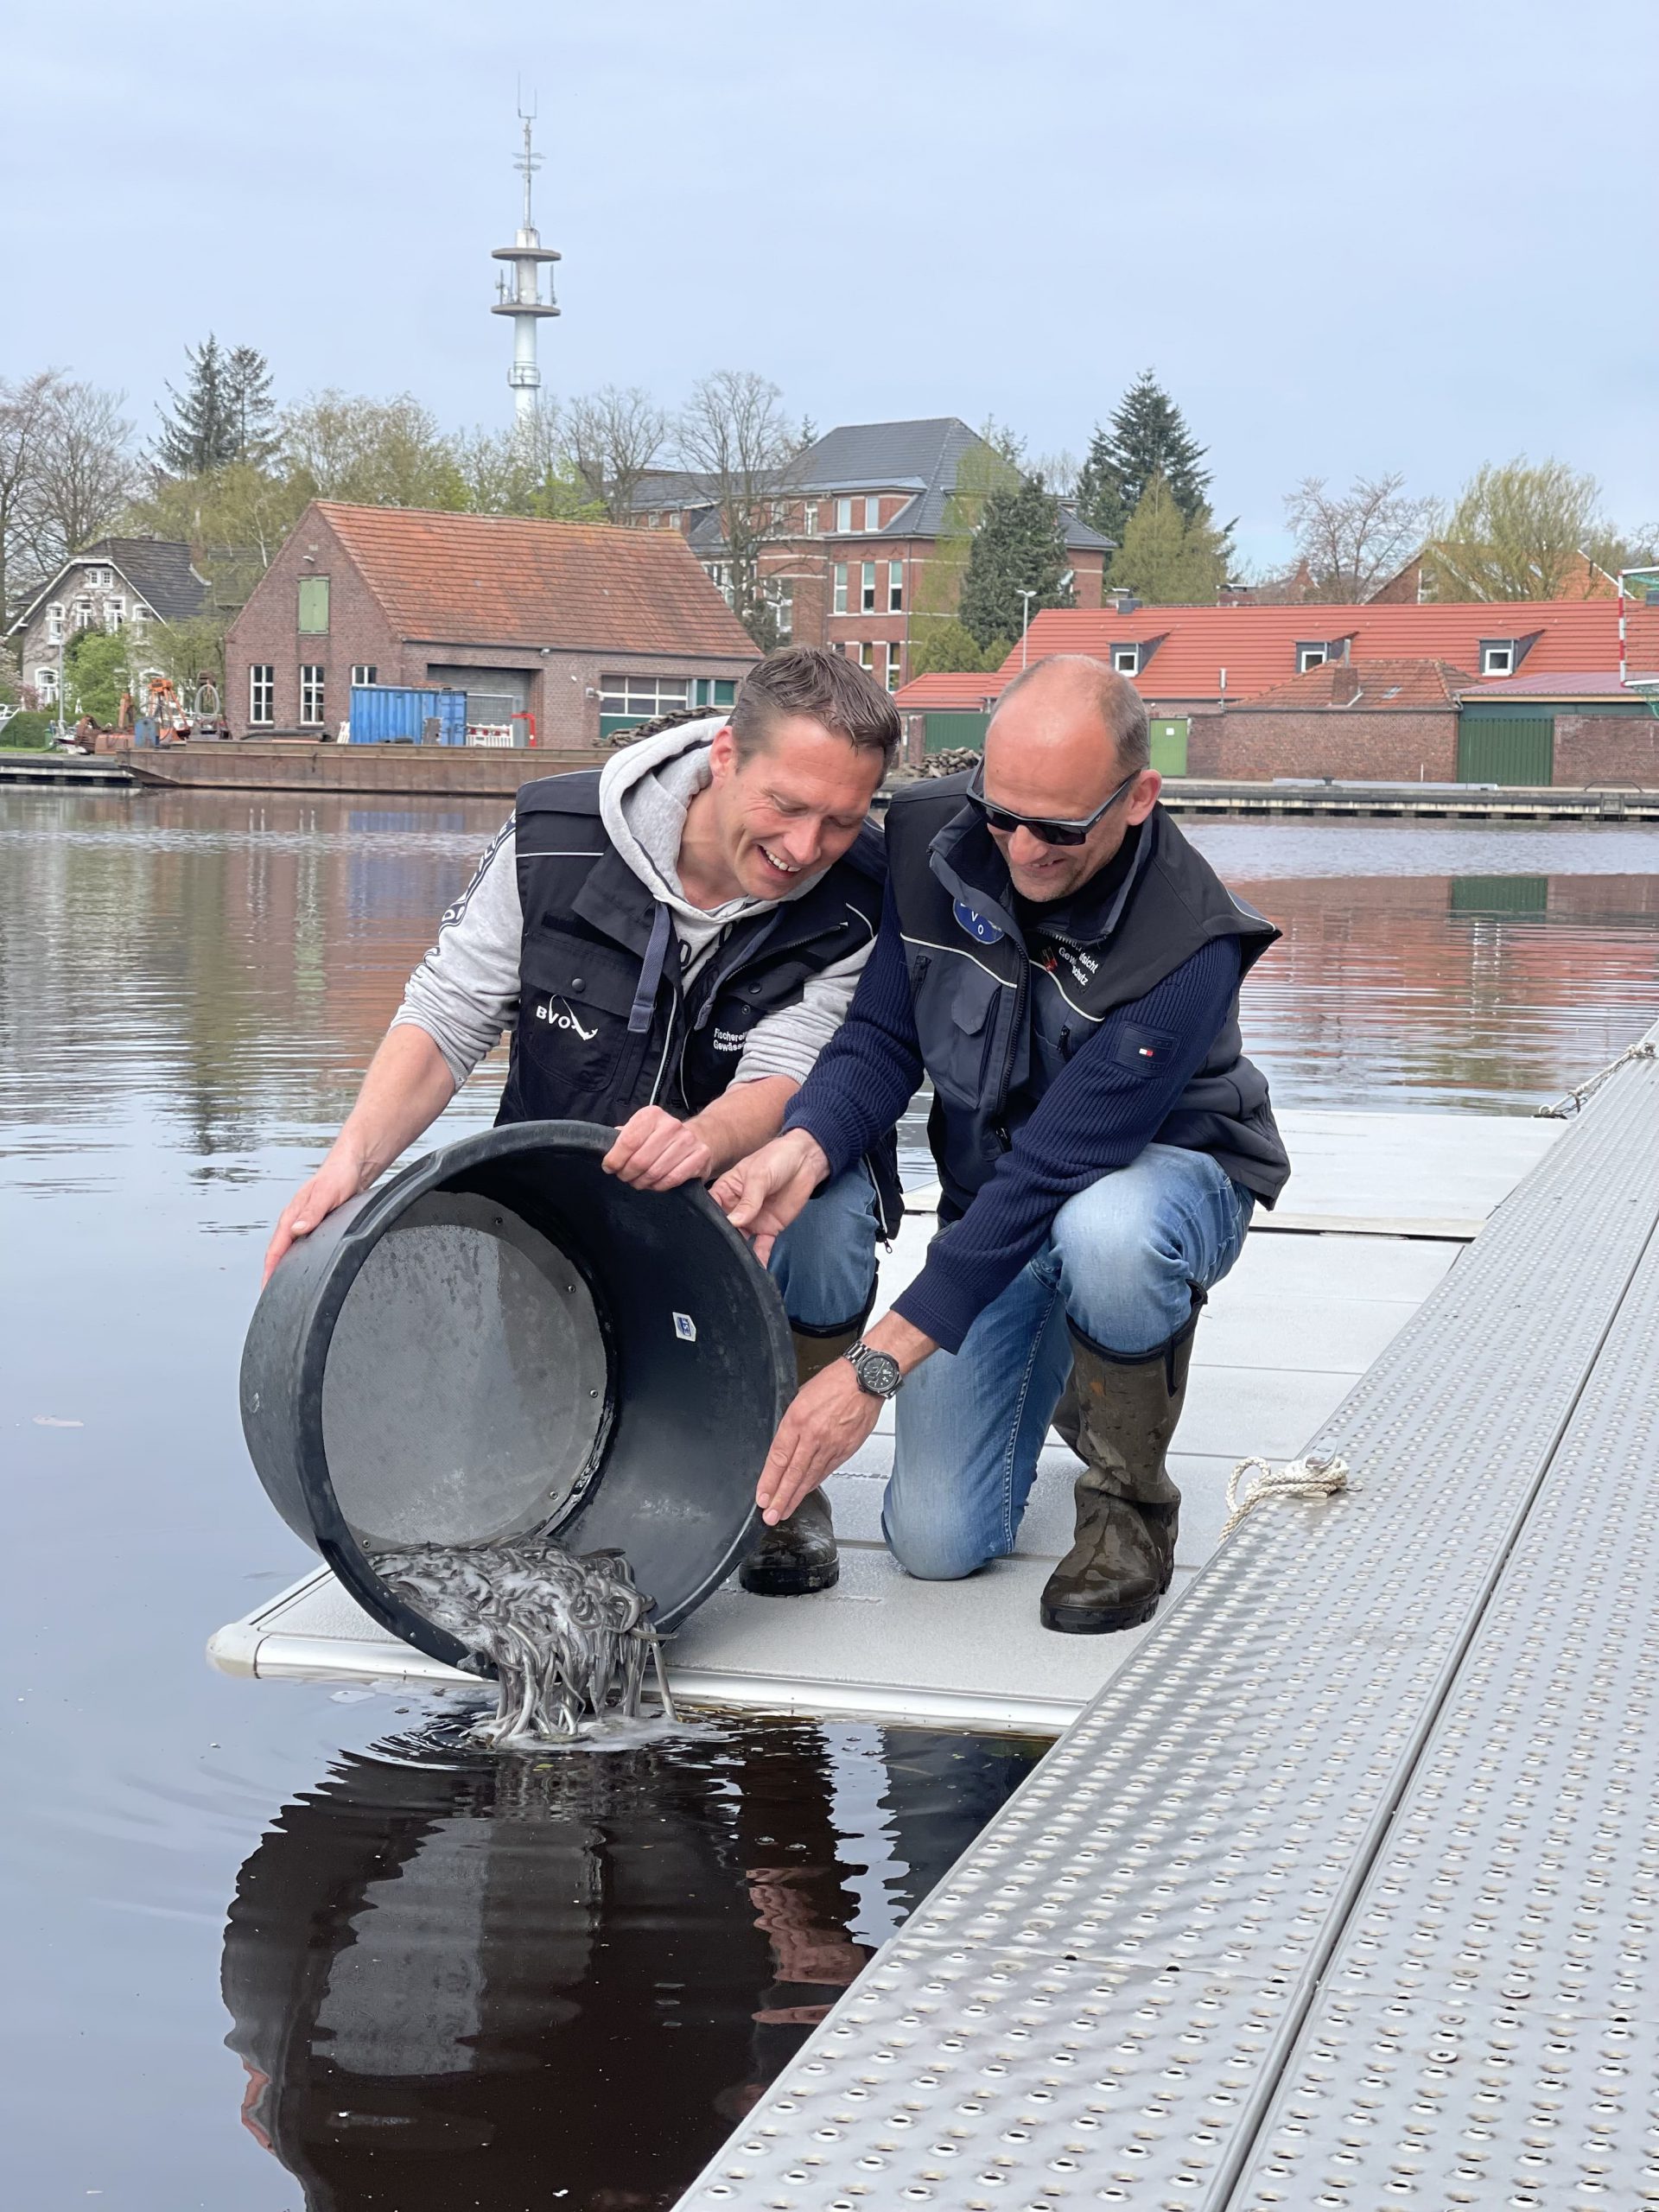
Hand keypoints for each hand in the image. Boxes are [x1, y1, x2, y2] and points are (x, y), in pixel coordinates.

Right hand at [263, 1150, 367, 1283]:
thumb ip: (312, 1212)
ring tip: (285, 1289)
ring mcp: (305, 1224)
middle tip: (274, 1298)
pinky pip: (303, 1247)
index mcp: (292, 1215)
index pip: (276, 1249)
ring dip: (285, 1268)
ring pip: (290, 1251)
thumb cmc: (339, 1175)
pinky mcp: (317, 1225)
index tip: (266, 1290)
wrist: (352, 1165)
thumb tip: (296, 1230)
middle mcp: (295, 1221)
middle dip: (274, 1275)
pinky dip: (299, 1260)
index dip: (270, 1271)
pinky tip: (303, 1269)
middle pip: (279, 1254)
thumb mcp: (327, 1194)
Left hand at [602, 1105, 712, 1190]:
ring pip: (655, 1172)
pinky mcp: (700, 1156)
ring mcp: (688, 1141)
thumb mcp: (640, 1130)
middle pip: (640, 1160)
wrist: (697, 1137)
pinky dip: (659, 1186)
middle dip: (627, 1174)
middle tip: (624, 1177)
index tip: (609, 1168)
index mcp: (651, 1115)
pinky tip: (655, 1184)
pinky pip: (672, 1179)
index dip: (615, 1159)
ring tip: (638, 1182)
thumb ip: (622, 1137)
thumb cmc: (660, 1137)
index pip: (628, 1141)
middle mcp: (671, 1125)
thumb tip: (604, 1147)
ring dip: (642, 1182)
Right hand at [710, 1130, 828, 1263]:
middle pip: (724, 1229)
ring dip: (737, 1253)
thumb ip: (748, 1200)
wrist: (805, 1162)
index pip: (711, 1208)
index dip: (706, 1221)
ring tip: (731, 1267)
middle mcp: (736, 1209)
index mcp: (726, 1191)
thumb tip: (733, 1222)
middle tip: (714, 1256)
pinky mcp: (769, 1229)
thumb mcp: (759, 1176)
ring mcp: (752, 1220)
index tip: (702, 1235)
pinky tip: (755, 1270)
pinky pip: (762, 1246)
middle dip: (720, 1241)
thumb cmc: (776, 1159)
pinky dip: (759, 1258)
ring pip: (741, 1241)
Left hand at [756, 1360, 883, 1524]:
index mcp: (798, 1420)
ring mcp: (831, 1445)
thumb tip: (785, 1442)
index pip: (779, 1458)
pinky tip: (805, 1493)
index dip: (769, 1481)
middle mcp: (814, 1435)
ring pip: (810, 1477)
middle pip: (793, 1474)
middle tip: (770, 1515)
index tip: (762, 1496)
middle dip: (780, 1498)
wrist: (866, 1379)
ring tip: (785, 1511)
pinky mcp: (846, 1449)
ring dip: (795, 1497)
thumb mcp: (801, 1396)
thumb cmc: (835, 1381)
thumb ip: (792, 1422)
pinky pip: (826, 1471)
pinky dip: (814, 1484)